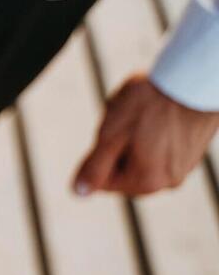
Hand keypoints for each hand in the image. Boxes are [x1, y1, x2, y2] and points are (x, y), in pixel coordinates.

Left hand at [75, 74, 218, 195]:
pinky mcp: (192, 152)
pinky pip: (161, 147)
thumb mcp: (111, 135)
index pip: (103, 181)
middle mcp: (168, 182)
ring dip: (134, 136)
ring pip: (141, 156)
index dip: (99, 153)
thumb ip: (94, 167)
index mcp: (146, 182)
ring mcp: (183, 167)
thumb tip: (79, 192)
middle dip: (117, 144)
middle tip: (127, 118)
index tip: (111, 129)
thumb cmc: (152, 104)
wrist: (195, 82)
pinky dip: (154, 131)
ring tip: (145, 112)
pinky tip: (159, 112)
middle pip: (123, 168)